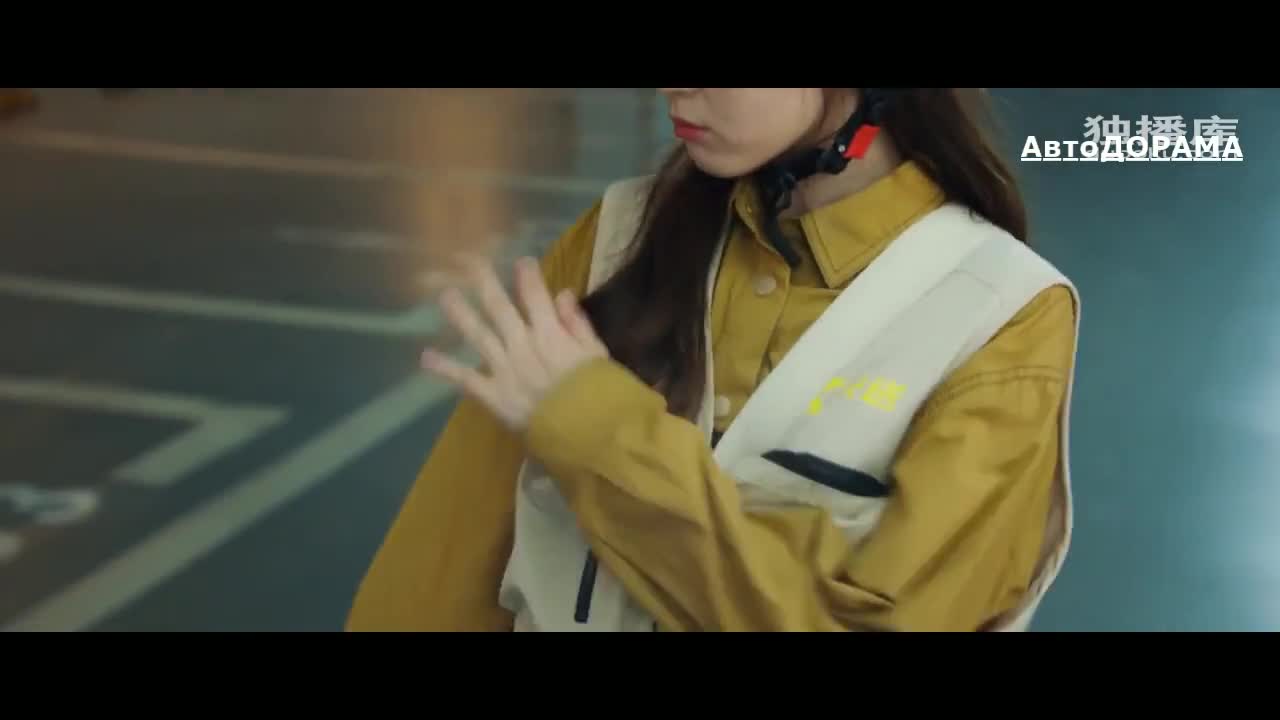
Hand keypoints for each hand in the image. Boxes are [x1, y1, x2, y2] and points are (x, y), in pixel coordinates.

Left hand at [420, 255, 608, 431]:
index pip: (535, 296)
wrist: (587, 433)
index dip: (527, 275)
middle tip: (468, 260)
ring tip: (445, 295)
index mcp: (551, 333)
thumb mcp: (597, 354)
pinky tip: (425, 356)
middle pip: (499, 307)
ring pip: (477, 334)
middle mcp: (522, 345)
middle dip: (483, 281)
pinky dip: (445, 368)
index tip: (521, 260)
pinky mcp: (493, 394)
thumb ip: (577, 323)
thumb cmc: (600, 394)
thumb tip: (562, 294)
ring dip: (460, 313)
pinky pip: (465, 378)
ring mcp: (504, 369)